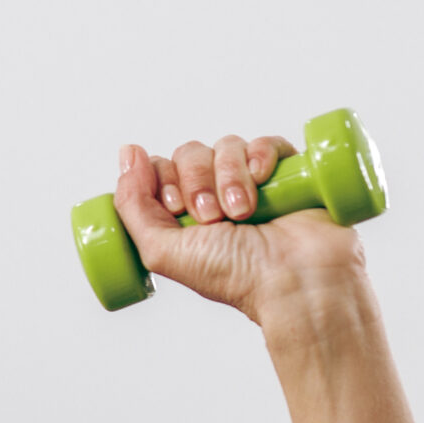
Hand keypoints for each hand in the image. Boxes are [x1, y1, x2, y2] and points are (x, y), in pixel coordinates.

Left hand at [113, 134, 368, 325]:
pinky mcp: (287, 171)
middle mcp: (214, 195)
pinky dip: (260, 156)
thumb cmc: (232, 275)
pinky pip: (265, 142)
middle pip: (189, 153)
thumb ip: (133, 207)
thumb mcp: (162, 251)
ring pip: (225, 146)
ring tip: (242, 212)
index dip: (163, 181)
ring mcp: (251, 182)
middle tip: (213, 218)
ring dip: (228, 177)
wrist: (295, 280)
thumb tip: (128, 154)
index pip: (159, 168)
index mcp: (183, 214)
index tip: (177, 209)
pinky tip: (263, 180)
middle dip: (197, 182)